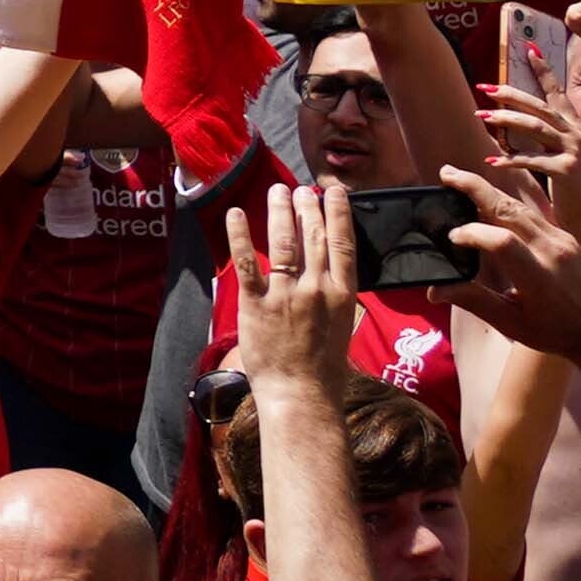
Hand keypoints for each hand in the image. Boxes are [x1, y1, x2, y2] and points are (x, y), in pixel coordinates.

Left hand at [226, 183, 358, 396]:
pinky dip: (240, 236)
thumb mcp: (344, 325)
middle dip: (308, 207)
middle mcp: (317, 290)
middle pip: (314, 237)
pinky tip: (236, 214)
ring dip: (280, 212)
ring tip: (277, 190)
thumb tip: (335, 270)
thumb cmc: (324, 365)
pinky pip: (247, 263)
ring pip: (283, 243)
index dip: (338, 214)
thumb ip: (339, 295)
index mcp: (343, 295)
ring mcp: (286, 295)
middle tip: (302, 187)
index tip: (335, 192)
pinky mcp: (256, 304)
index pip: (343, 244)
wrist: (302, 393)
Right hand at [444, 155, 580, 365]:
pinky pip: (533, 214)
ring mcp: (564, 241)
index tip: (450, 237)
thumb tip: (434, 290)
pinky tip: (489, 203)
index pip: (500, 241)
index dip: (471, 233)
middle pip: (510, 210)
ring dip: (489, 190)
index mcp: (539, 277)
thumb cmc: (556, 334)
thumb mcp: (512, 323)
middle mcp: (553, 251)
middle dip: (475, 188)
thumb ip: (473, 301)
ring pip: (521, 207)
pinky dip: (507, 204)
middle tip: (445, 173)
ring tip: (460, 179)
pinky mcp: (568, 238)